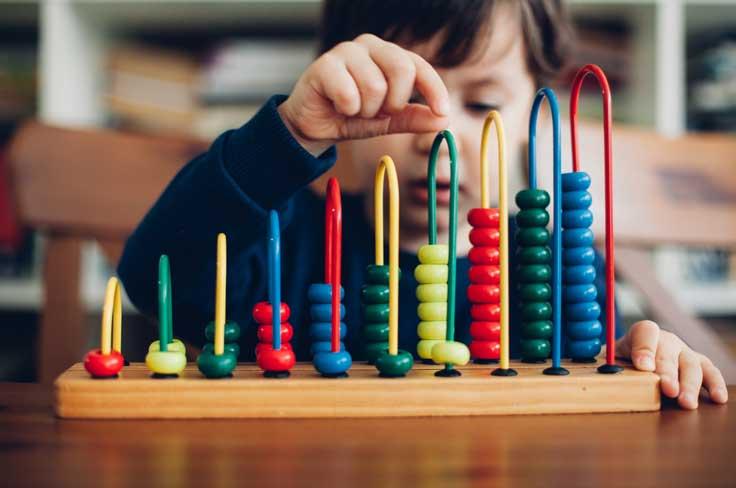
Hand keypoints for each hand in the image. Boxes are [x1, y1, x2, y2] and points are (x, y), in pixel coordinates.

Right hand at [277, 33, 449, 155]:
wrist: (314, 126)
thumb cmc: (351, 117)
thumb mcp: (388, 122)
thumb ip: (413, 118)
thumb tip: (443, 120)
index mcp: (389, 55)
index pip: (419, 67)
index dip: (434, 89)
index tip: (443, 111)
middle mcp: (370, 46)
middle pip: (402, 70)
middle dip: (393, 102)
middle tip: (378, 113)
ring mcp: (346, 51)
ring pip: (375, 86)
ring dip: (366, 110)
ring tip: (354, 109)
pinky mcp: (325, 64)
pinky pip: (349, 94)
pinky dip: (347, 110)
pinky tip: (337, 106)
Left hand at [616, 320, 728, 408]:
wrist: (635, 360)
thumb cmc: (623, 360)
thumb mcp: (613, 358)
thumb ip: (612, 362)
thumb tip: (611, 371)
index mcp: (643, 333)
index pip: (645, 333)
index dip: (644, 348)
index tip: (643, 366)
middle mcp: (667, 340)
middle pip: (669, 353)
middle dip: (668, 372)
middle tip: (667, 389)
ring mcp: (684, 351)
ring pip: (691, 364)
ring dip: (690, 385)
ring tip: (686, 403)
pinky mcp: (698, 364)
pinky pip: (710, 371)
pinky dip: (716, 384)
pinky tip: (718, 398)